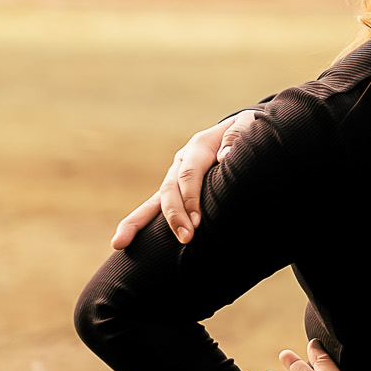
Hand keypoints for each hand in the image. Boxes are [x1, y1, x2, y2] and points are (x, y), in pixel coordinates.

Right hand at [110, 109, 256, 248]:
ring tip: (120, 244)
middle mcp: (182, 161)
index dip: (191, 197)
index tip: (197, 221)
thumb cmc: (250, 133)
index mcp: (199, 146)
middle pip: (169, 189)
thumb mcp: (249, 126)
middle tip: (186, 238)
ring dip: (140, 223)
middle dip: (174, 215)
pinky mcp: (175, 191)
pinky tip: (121, 243)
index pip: (190, 174)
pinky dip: (137, 224)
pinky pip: (153, 208)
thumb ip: (238, 135)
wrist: (242, 134)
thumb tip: (223, 156)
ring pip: (153, 200)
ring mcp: (175, 176)